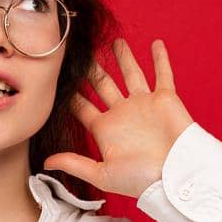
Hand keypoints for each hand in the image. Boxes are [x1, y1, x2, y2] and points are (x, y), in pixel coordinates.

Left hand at [44, 38, 196, 198]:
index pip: (82, 107)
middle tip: (81, 52)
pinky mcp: (164, 99)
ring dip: (123, 58)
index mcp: (106, 129)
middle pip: (103, 85)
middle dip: (92, 70)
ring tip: (114, 42)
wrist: (175, 175)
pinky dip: (160, 59)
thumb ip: (74, 163)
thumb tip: (46, 162)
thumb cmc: (141, 179)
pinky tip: (156, 43)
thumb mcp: (102, 173)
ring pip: (131, 74)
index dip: (70, 94)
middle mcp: (123, 114)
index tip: (59, 76)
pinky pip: (163, 74)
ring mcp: (143, 104)